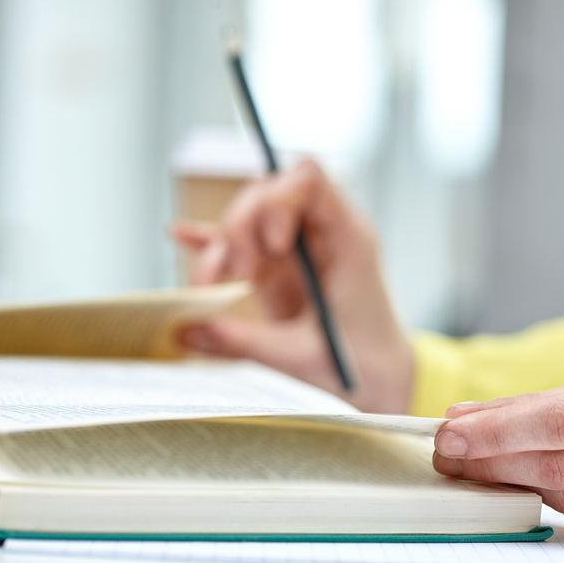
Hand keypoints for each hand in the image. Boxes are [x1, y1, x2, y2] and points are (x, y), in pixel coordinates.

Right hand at [173, 160, 412, 413]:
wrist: (381, 383)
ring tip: (209, 286)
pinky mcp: (278, 270)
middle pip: (269, 193)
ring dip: (224, 247)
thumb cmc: (363, 366)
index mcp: (347, 238)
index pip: (309, 179)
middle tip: (237, 275)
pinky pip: (242, 244)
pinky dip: (214, 240)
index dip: (280, 199)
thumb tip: (188, 331)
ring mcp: (296, 250)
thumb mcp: (303, 356)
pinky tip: (181, 234)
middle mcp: (321, 234)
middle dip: (242, 228)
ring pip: (250, 219)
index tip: (273, 246)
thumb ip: (246, 342)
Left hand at [432, 360, 563, 550]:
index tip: (452, 431)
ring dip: (512, 481)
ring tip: (473, 464)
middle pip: (562, 466)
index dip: (501, 430)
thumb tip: (473, 418)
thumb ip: (557, 401)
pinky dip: (551, 499)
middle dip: (492, 460)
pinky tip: (526, 482)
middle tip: (447, 451)